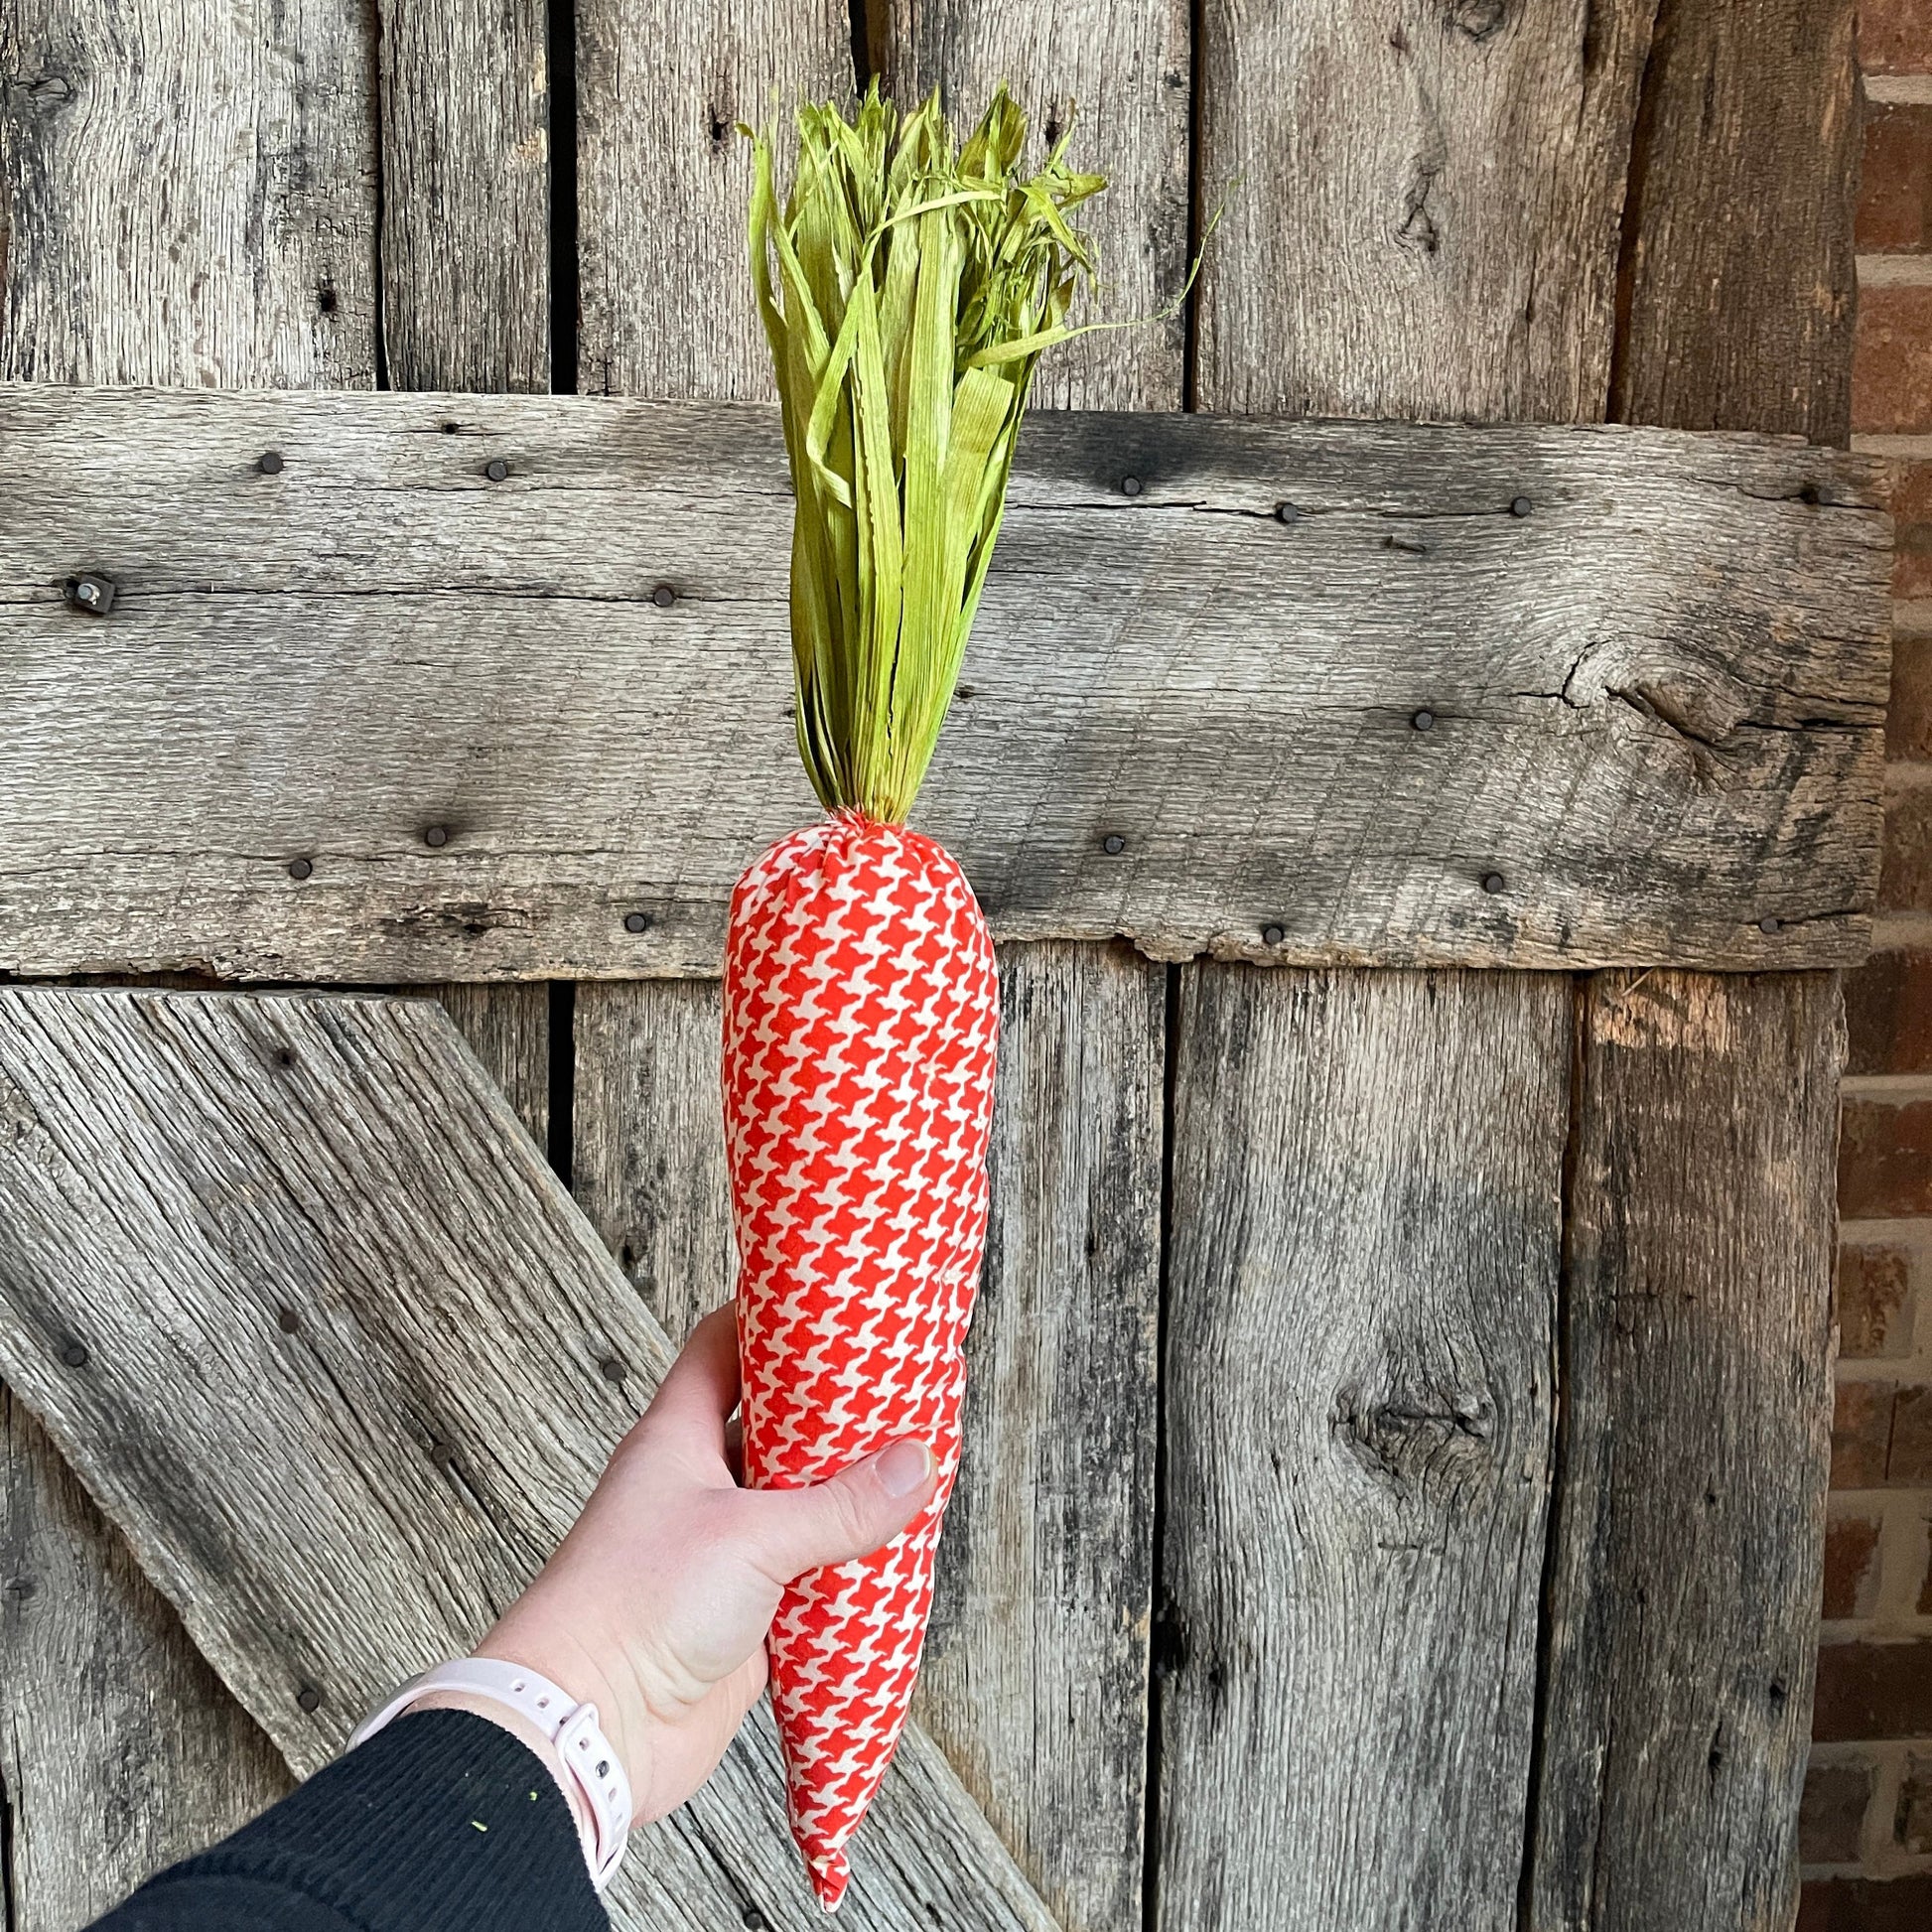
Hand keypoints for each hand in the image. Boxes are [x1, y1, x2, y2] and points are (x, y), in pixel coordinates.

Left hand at [447, 1302, 937, 1824]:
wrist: (589, 1729)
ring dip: (846, 1496)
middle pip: (772, 1428)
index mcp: (676, 1439)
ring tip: (913, 1467)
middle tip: (898, 1388)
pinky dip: (846, 1569)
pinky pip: (806, 1580)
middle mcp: (697, 1489)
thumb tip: (914, 1465)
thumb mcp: (751, 1536)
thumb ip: (839, 1505)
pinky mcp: (741, 1620)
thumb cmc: (633, 1606)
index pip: (721, 1348)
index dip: (769, 1316)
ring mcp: (719, 1555)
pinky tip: (892, 1557)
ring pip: (795, 1507)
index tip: (830, 1299)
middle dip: (831, 1413)